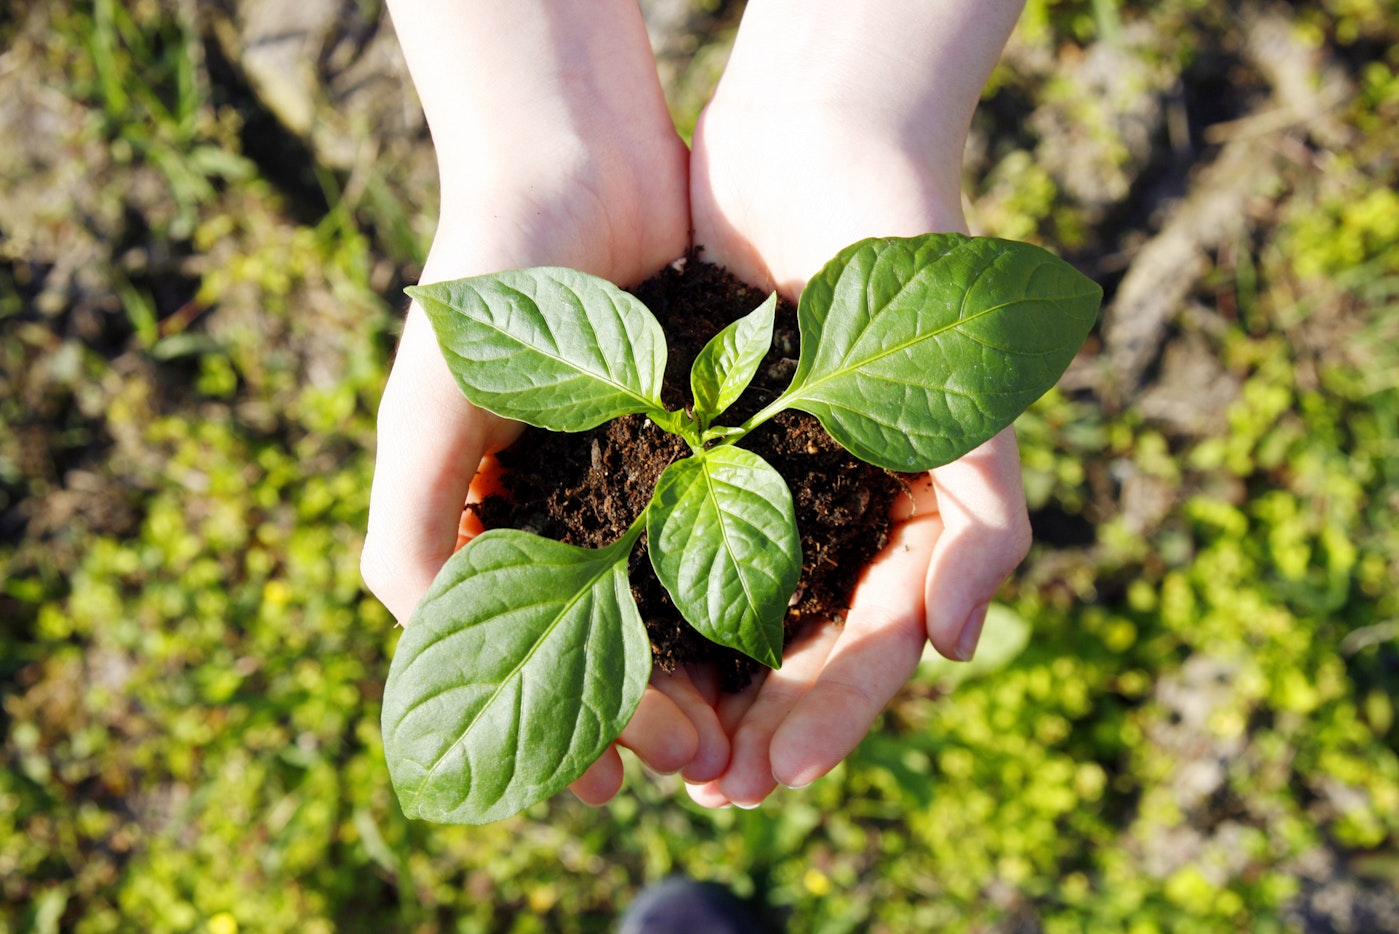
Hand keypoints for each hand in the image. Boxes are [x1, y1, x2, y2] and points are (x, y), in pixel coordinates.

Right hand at [361, 0, 724, 802]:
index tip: (605, 787)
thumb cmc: (488, 283)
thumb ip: (413, 532)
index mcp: (495, 523)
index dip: (567, 721)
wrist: (581, 161)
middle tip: (707, 767)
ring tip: (749, 727)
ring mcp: (642, 477)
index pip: (528, 655)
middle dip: (654, 713)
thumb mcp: (429, 414)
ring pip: (680, 603)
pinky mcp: (710, 438)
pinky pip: (739, 526)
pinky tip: (788, 629)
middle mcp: (570, 511)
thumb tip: (430, 650)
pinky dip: (756, 584)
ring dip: (710, 671)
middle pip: (614, 642)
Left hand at [678, 0, 1029, 806]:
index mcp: (905, 521)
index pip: (873, 647)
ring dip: (700, 686)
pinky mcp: (693, 446)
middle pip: (799, 650)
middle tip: (709, 791)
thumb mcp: (965, 396)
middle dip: (760, 722)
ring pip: (730, 612)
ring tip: (658, 750)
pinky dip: (645, 594)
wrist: (814, 149)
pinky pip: (666, 537)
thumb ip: (983, 520)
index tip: (774, 773)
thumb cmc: (908, 264)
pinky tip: (612, 641)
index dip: (831, 717)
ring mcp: (764, 486)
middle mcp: (835, 518)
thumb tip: (964, 648)